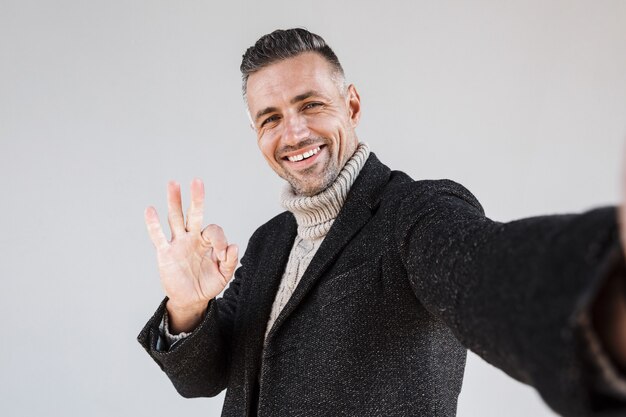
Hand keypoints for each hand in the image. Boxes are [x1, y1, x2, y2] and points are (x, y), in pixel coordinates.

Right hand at [144, 178, 237, 332]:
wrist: (191, 300)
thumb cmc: (208, 284)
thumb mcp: (224, 275)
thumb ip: (230, 261)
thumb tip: (233, 246)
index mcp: (207, 241)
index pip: (213, 231)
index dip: (219, 240)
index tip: (221, 254)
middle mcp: (192, 238)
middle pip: (193, 214)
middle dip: (196, 198)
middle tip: (197, 181)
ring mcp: (178, 243)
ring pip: (175, 218)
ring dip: (174, 201)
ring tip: (173, 183)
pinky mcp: (165, 253)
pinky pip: (158, 236)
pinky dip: (153, 224)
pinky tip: (150, 210)